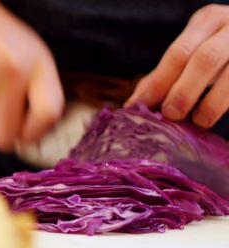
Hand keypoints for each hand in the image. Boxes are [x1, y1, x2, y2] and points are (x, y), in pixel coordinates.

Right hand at [0, 0, 63, 151]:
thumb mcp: (31, 53)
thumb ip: (39, 91)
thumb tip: (33, 137)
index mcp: (35, 65)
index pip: (48, 114)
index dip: (37, 132)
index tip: (28, 134)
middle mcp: (8, 75)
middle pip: (7, 136)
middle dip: (3, 133)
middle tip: (0, 118)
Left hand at [127, 4, 228, 127]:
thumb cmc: (212, 50)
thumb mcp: (189, 52)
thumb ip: (163, 75)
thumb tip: (133, 106)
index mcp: (207, 21)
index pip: (179, 52)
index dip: (159, 83)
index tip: (140, 106)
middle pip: (206, 60)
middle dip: (184, 91)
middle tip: (171, 115)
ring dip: (211, 105)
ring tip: (198, 121)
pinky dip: (226, 106)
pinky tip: (213, 119)